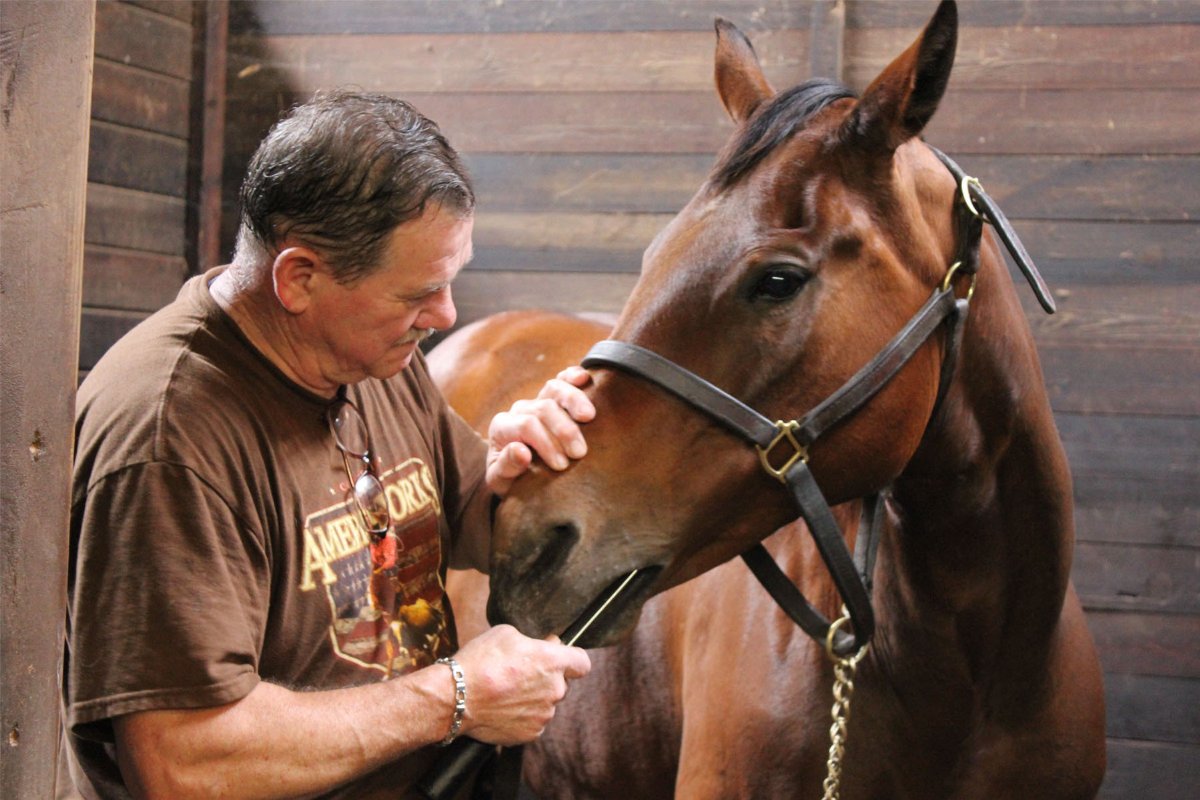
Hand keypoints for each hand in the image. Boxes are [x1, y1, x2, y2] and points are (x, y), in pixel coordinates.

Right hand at [450, 624, 590, 744]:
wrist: (456, 697)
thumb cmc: (480, 661)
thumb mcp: (507, 633)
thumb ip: (535, 641)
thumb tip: (548, 646)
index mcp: (553, 662)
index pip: (582, 663)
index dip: (572, 659)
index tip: (559, 657)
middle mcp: (554, 690)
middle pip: (562, 684)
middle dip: (547, 678)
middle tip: (521, 673)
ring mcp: (544, 714)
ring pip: (547, 704)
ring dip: (534, 698)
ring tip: (507, 692)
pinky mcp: (531, 733)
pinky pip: (534, 721)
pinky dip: (523, 716)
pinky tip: (504, 708)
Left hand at [486, 366, 594, 495]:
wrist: (518, 477)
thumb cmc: (511, 480)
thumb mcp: (500, 481)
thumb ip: (506, 467)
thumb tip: (522, 451)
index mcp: (502, 427)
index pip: (526, 426)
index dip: (547, 443)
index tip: (562, 465)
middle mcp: (519, 410)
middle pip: (543, 408)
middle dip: (564, 430)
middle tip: (579, 453)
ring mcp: (537, 401)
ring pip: (554, 388)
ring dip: (574, 400)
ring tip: (589, 417)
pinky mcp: (552, 398)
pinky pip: (562, 380)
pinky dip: (572, 376)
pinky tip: (584, 378)